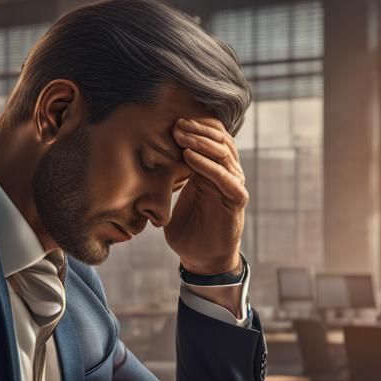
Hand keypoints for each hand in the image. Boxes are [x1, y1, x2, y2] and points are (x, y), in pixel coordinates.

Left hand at [165, 116, 246, 274]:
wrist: (203, 258)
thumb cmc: (188, 229)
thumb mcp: (173, 198)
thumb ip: (168, 178)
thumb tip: (143, 158)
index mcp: (213, 169)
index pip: (211, 137)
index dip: (195, 127)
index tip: (172, 121)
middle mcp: (227, 172)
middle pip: (219, 140)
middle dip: (197, 130)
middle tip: (176, 124)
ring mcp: (234, 184)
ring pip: (223, 153)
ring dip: (200, 142)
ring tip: (181, 135)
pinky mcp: (236, 199)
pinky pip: (225, 177)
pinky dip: (207, 165)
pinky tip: (189, 157)